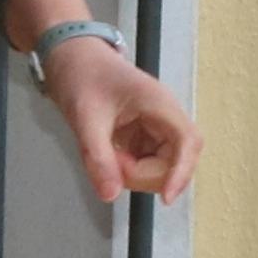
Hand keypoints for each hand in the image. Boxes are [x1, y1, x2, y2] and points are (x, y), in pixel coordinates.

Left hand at [38, 31, 197, 209]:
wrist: (71, 57)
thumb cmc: (81, 76)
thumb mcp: (84, 117)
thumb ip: (97, 157)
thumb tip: (110, 195)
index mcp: (159, 104)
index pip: (186, 142)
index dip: (181, 172)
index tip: (166, 199)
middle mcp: (165, 117)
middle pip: (175, 161)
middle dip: (144, 174)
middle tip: (111, 162)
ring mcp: (157, 129)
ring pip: (162, 167)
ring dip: (135, 173)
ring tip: (106, 153)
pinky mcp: (145, 138)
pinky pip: (146, 164)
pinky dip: (129, 169)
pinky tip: (110, 154)